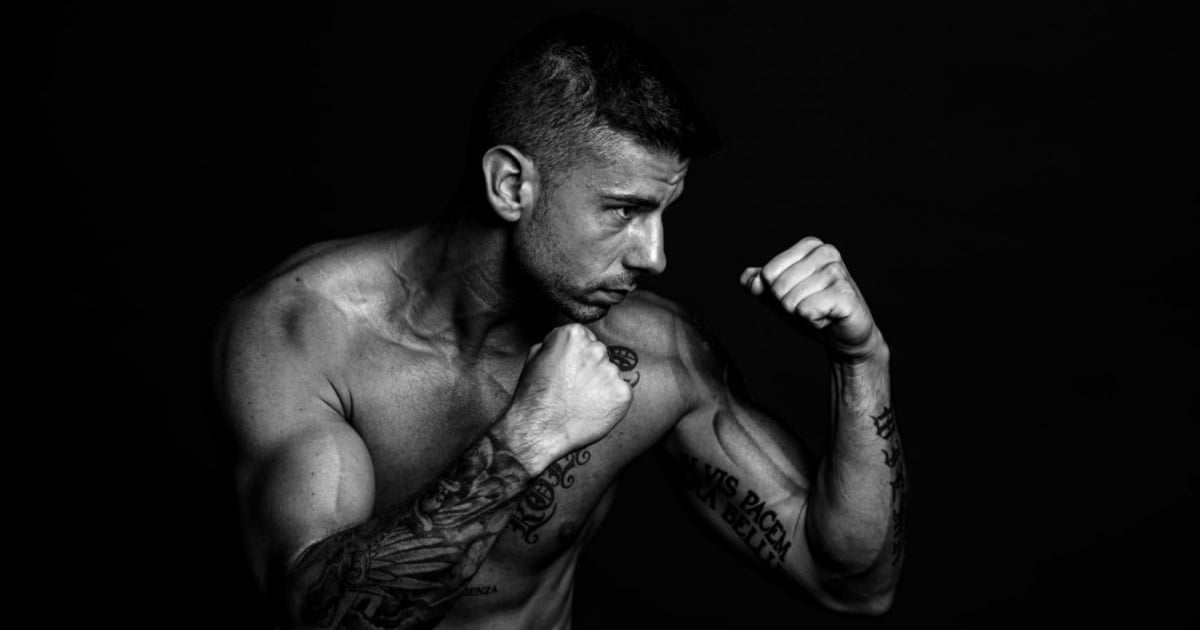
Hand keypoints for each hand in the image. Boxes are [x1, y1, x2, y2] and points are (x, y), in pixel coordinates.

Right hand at [496, 323, 632, 472]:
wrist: (538, 429)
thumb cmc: (534, 397)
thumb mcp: (534, 357)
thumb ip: (555, 344)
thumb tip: (564, 344)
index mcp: (574, 335)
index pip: (586, 339)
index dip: (577, 357)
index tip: (570, 370)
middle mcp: (596, 349)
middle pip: (600, 355)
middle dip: (591, 369)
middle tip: (574, 388)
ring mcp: (611, 371)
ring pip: (611, 375)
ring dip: (601, 386)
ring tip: (580, 401)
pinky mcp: (622, 393)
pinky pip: (620, 394)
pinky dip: (609, 402)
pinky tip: (592, 409)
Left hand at [740, 237, 884, 361]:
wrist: (845, 335)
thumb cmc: (813, 310)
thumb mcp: (779, 295)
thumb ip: (758, 284)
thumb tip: (748, 279)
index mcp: (810, 245)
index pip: (767, 273)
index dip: (776, 293)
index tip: (799, 295)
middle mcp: (826, 253)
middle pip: (777, 287)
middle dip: (789, 305)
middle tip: (811, 305)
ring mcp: (838, 272)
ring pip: (790, 301)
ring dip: (802, 314)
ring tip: (822, 311)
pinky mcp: (845, 294)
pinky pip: (806, 311)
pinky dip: (814, 322)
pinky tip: (829, 318)